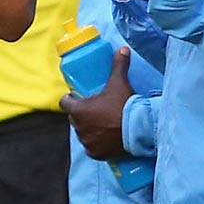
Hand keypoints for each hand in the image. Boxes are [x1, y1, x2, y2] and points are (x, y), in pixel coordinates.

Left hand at [61, 46, 132, 160]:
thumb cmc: (124, 105)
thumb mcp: (119, 83)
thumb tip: (122, 48)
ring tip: (102, 124)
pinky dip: (96, 144)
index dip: (69, 99)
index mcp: (78, 110)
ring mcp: (86, 142)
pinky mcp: (96, 154)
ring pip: (83, 133)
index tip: (75, 97)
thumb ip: (118, 65)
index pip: (64, 103)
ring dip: (88, 129)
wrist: (138, 130)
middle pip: (74, 118)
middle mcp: (78, 127)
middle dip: (81, 114)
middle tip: (94, 109)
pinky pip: (91, 148)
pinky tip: (104, 139)